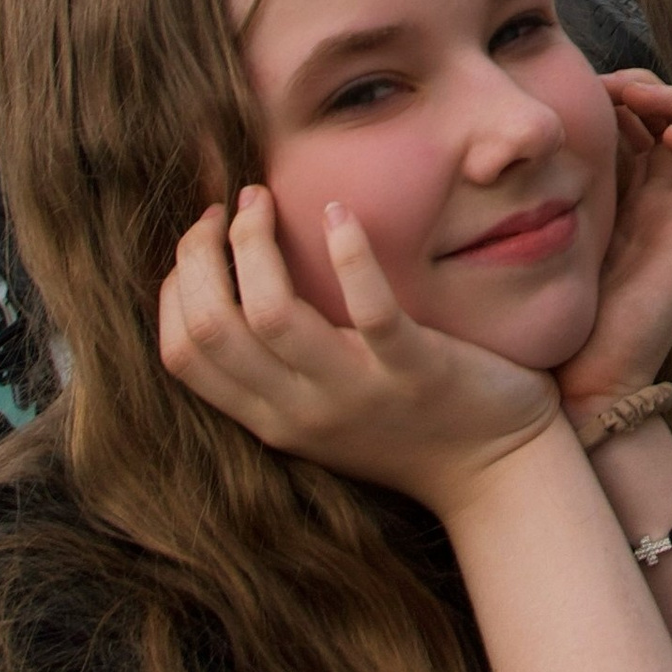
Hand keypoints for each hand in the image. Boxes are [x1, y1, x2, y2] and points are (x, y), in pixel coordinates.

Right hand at [159, 186, 559, 520]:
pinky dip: (349, 254)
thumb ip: (278, 369)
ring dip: (254, 244)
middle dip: (200, 255)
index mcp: (271, 418)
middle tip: (222, 208)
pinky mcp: (415, 369)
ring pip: (272, 314)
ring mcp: (357, 391)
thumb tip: (232, 292)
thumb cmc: (407, 426)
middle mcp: (301, 410)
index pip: (184, 354)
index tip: (197, 243)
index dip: (174, 288)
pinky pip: (371, 310)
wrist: (497, 471)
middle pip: (212, 329)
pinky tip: (338, 210)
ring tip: (260, 200)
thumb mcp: (322, 410)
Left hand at [556, 74, 671, 420]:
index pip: (642, 121)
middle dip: (648, 90)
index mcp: (632, 190)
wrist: (586, 368)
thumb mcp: (564, 216)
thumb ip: (570, 171)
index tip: (586, 88)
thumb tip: (552, 117)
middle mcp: (667, 196)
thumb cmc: (566, 301)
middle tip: (612, 86)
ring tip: (641, 98)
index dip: (623, 94)